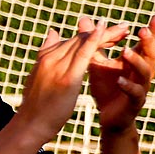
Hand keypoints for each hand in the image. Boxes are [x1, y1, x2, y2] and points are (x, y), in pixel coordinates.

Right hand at [19, 16, 134, 143]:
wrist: (30, 125)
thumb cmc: (36, 107)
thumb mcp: (38, 77)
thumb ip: (45, 55)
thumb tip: (52, 33)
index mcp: (44, 59)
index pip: (71, 40)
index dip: (91, 34)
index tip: (108, 31)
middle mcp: (50, 58)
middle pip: (79, 39)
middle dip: (102, 32)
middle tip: (123, 27)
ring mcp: (56, 66)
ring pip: (83, 43)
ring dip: (105, 34)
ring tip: (124, 29)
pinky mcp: (67, 77)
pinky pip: (83, 54)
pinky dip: (95, 40)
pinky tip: (106, 31)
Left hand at [89, 13, 154, 133]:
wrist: (108, 116)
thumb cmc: (106, 87)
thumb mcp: (97, 61)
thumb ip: (94, 42)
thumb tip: (84, 19)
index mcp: (137, 61)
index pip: (147, 43)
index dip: (153, 31)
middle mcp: (143, 72)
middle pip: (152, 54)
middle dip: (149, 42)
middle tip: (143, 30)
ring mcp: (141, 87)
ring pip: (145, 72)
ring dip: (136, 61)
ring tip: (125, 51)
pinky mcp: (135, 103)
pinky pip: (136, 93)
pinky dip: (128, 86)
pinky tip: (120, 80)